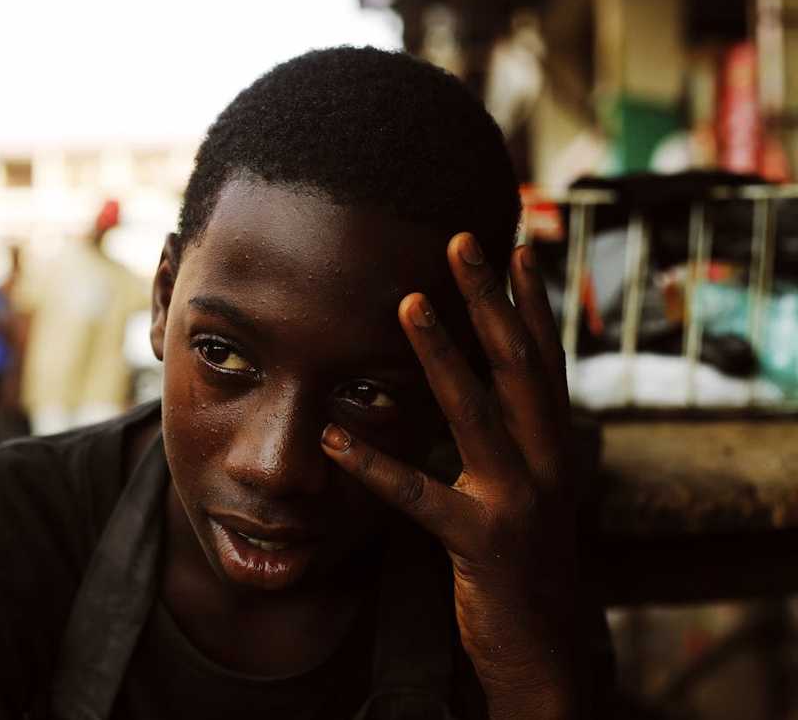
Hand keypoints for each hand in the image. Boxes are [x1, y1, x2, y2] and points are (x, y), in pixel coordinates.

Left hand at [321, 233, 578, 718]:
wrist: (545, 649)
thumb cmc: (521, 565)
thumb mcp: (524, 493)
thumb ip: (505, 443)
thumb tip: (477, 392)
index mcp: (554, 447)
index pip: (546, 360)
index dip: (532, 302)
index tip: (515, 246)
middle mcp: (548, 464)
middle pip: (518, 365)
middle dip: (491, 299)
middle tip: (461, 241)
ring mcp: (519, 502)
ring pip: (478, 413)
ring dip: (442, 354)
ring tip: (408, 302)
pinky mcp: (483, 545)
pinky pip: (421, 498)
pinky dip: (377, 467)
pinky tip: (335, 438)